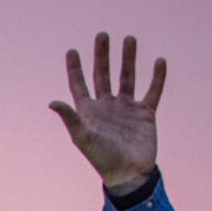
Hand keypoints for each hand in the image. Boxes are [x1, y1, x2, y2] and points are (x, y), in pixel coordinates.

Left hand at [49, 33, 165, 193]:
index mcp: (89, 112)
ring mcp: (126, 109)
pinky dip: (157, 77)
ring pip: (127, 77)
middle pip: (103, 75)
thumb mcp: (83, 138)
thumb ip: (70, 118)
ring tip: (129, 39)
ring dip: (128, 59)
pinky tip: (160, 61)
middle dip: (102, 55)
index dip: (75, 69)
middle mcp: (107, 107)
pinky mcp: (145, 114)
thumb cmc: (102, 160)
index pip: (80, 85)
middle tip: (102, 35)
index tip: (72, 51)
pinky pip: (153, 91)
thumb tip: (52, 102)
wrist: (129, 175)